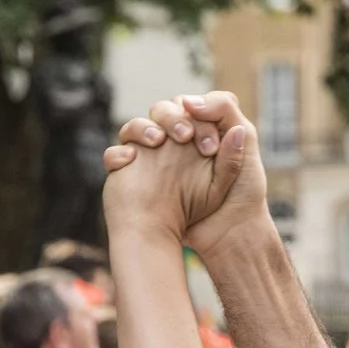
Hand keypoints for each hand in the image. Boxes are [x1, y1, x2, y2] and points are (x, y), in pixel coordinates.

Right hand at [101, 91, 269, 256]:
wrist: (178, 238)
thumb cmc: (207, 211)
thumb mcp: (228, 180)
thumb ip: (234, 153)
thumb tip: (234, 129)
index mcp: (192, 138)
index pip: (193, 109)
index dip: (200, 114)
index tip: (208, 141)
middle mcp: (167, 143)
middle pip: (163, 110)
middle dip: (174, 117)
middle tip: (185, 136)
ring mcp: (143, 155)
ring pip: (134, 126)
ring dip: (143, 128)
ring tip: (158, 141)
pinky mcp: (124, 171)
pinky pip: (113, 155)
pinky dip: (118, 156)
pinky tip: (131, 162)